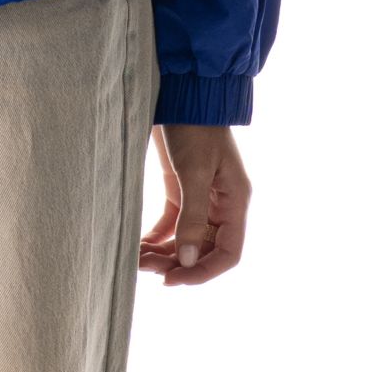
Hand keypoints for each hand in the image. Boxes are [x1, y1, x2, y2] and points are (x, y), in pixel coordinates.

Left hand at [140, 123, 248, 284]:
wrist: (183, 91)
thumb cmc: (195, 126)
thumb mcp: (194, 172)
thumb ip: (192, 217)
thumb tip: (188, 259)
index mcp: (235, 202)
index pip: (228, 253)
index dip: (203, 272)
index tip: (173, 280)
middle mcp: (221, 205)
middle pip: (204, 249)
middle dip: (177, 262)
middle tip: (145, 267)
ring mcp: (201, 197)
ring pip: (185, 239)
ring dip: (163, 252)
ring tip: (136, 257)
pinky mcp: (181, 188)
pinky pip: (173, 223)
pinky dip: (157, 236)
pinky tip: (138, 244)